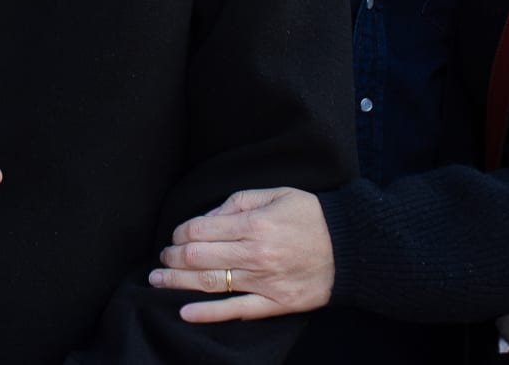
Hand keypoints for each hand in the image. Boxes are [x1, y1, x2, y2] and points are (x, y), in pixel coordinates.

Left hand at [149, 187, 333, 322]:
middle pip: (199, 257)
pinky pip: (236, 310)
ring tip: (158, 281)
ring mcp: (264, 282)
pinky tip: (185, 312)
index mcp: (255, 225)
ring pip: (211, 283)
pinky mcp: (275, 303)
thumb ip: (239, 202)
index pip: (202, 229)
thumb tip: (208, 217)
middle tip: (161, 259)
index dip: (181, 233)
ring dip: (178, 282)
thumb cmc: (312, 217)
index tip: (175, 235)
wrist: (351, 248)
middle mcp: (255, 254)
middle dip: (173, 258)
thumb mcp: (277, 194)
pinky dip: (209, 314)